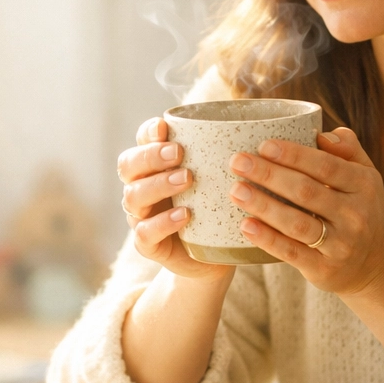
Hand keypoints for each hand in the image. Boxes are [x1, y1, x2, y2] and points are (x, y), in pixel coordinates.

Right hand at [118, 117, 233, 281]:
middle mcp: (142, 187)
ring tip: (187, 179)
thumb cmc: (217, 209)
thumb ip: (223, 157)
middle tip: (178, 153)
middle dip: (150, 155)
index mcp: (156, 166)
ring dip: (158, 184)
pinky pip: (145, 232)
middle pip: (128, 164)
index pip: (142, 140)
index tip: (164, 126)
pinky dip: (163, 223)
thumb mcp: (221, 180)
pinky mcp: (148, 244)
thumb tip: (254, 127)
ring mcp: (141, 216)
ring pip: (133, 196)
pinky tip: (185, 215)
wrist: (216, 256)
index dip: (148, 132)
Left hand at [227, 127, 383, 297]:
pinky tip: (245, 225)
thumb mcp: (366, 176)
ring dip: (263, 206)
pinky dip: (268, 239)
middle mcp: (354, 215)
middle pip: (306, 191)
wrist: (377, 265)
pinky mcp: (324, 269)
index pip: (326, 166)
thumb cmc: (361, 209)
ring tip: (235, 191)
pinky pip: (292, 253)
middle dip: (269, 175)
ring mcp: (340, 245)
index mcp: (363, 185)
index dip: (294, 155)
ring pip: (297, 223)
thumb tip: (320, 134)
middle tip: (237, 162)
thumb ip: (347, 149)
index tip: (263, 145)